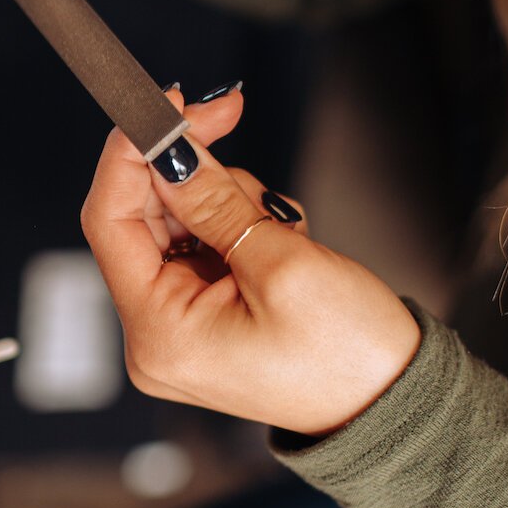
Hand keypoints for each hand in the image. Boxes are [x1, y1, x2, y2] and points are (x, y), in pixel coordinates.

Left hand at [80, 95, 420, 435]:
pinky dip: (239, 221)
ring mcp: (181, 325)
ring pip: (177, 220)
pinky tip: (281, 237)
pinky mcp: (209, 314)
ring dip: (226, 196)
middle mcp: (155, 334)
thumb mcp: (281, 262)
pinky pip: (203, 242)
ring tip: (281, 223)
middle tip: (228, 111)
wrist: (399, 404)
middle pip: (141, 215)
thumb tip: (166, 148)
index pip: (109, 220)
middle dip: (187, 165)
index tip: (165, 102)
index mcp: (157, 332)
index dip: (129, 153)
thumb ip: (212, 200)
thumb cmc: (350, 354)